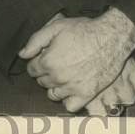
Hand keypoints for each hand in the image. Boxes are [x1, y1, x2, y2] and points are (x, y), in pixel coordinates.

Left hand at [18, 9, 134, 112]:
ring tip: (65, 75)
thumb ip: (36, 40)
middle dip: (46, 73)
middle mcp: (57, 78)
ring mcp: (71, 88)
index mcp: (48, 61)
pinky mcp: (85, 95)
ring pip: (53, 95)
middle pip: (42, 82)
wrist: (111, 38)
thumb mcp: (57, 27)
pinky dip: (68, 100)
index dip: (38, 61)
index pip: (32, 69)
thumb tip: (22, 54)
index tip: (46, 56)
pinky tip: (72, 88)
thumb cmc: (85, 30)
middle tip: (58, 62)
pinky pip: (69, 106)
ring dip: (55, 86)